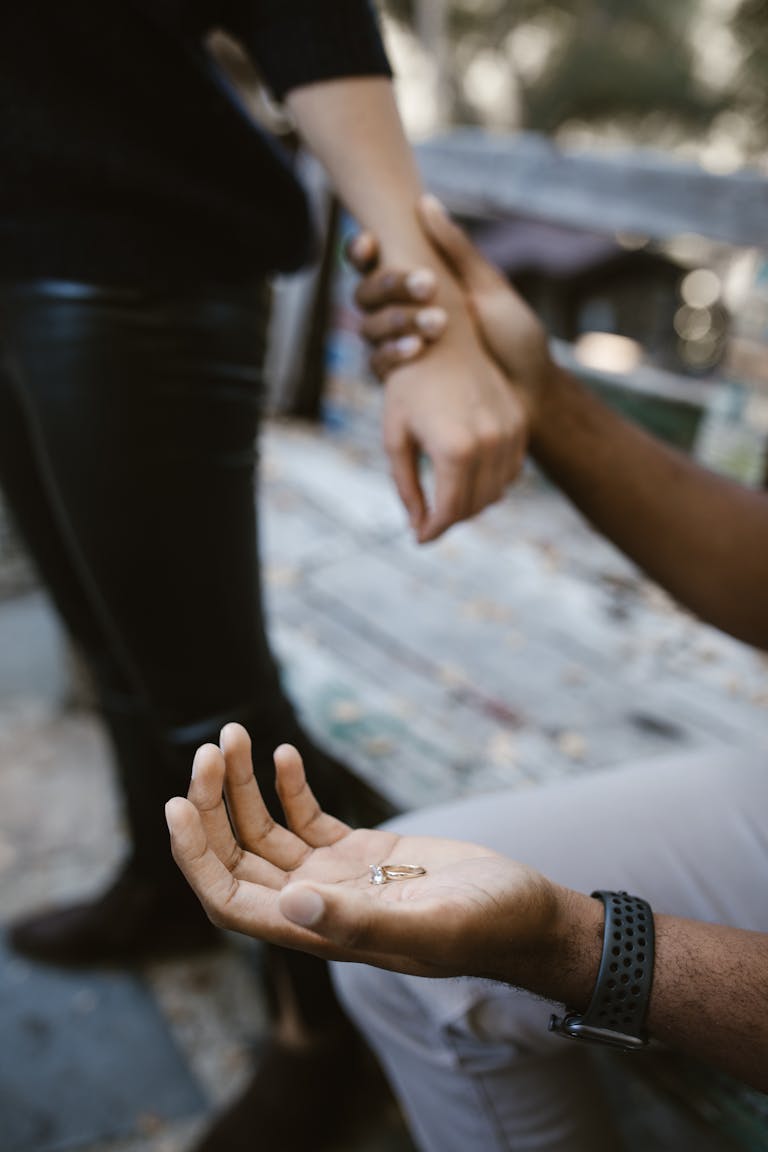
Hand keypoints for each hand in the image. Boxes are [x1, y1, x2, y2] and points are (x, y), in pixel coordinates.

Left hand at [166, 724, 559, 980]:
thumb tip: (289, 905)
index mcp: (319, 931)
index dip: (196, 856)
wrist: (528, 915)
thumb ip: (359, 920)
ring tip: (236, 734)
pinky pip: (306, 820)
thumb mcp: (430, 923)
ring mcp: (337, 878)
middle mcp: (317, 905)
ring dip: (245, 787)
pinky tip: (285, 754)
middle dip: (215, 805)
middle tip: (212, 748)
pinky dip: (290, 787)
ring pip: (267, 832)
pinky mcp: (361, 853)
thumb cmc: (488, 926)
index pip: (230, 899)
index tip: (178, 801)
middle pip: (239, 857)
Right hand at [350, 195, 552, 431]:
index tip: (373, 241)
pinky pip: (376, 366)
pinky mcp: (402, 385)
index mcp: (417, 286)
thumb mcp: (491, 288)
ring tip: (438, 323)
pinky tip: (418, 350)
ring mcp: (399, 349)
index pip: (373, 263)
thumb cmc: (515, 337)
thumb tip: (425, 201)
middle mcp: (402, 315)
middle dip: (390, 285)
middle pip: (364, 294)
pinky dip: (392, 354)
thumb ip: (456, 250)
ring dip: (397, 320)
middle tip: (429, 285)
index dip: (362, 251)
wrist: (530, 395)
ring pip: (368, 328)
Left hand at [381, 317, 526, 542]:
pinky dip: (493, 482)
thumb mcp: (396, 438)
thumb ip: (407, 487)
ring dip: (472, 503)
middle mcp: (489, 443)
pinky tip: (470, 477)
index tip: (420, 538)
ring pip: (497, 492)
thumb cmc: (409, 386)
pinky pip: (511, 470)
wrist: (441, 336)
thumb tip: (418, 527)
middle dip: (450, 519)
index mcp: (454, 449)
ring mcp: (510, 432)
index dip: (433, 530)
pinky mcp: (519, 422)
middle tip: (429, 520)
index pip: (450, 511)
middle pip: (475, 506)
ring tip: (447, 499)